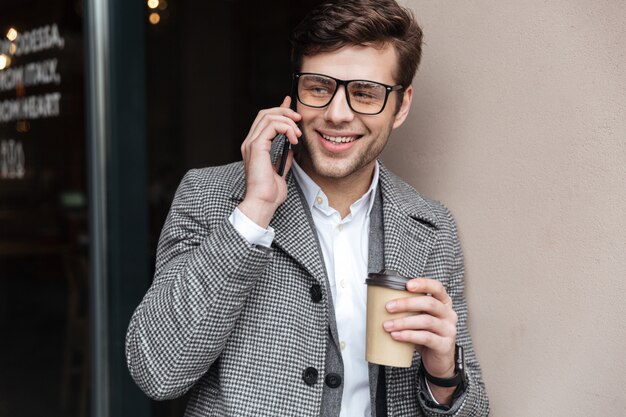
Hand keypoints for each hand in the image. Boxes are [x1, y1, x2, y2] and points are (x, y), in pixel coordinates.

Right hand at [238, 96, 300, 227]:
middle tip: (299, 119)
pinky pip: (272, 126)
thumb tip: (291, 149)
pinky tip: (293, 139)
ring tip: (297, 134)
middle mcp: (250, 143)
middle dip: (285, 111)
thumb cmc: (269, 193)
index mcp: (254, 147)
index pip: (264, 120)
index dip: (279, 110)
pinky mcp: (256, 146)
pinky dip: (286, 128)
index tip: (292, 106)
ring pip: (269, 117)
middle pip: (265, 113)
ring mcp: (251, 144)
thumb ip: (283, 158)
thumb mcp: (280, 171)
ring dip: (288, 121)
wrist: (263, 203)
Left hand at [383, 278, 457, 397]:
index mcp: (444, 303)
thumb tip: (382, 302)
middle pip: (429, 303)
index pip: (437, 288)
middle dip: (406, 304)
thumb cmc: (427, 335)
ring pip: (426, 321)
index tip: (407, 285)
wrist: (439, 360)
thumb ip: (411, 309)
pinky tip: (397, 336)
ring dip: (403, 322)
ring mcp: (449, 330)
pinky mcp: (445, 345)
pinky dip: (409, 335)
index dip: (423, 284)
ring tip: (388, 325)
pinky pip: (426, 337)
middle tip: (388, 307)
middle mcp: (449, 314)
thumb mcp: (421, 318)